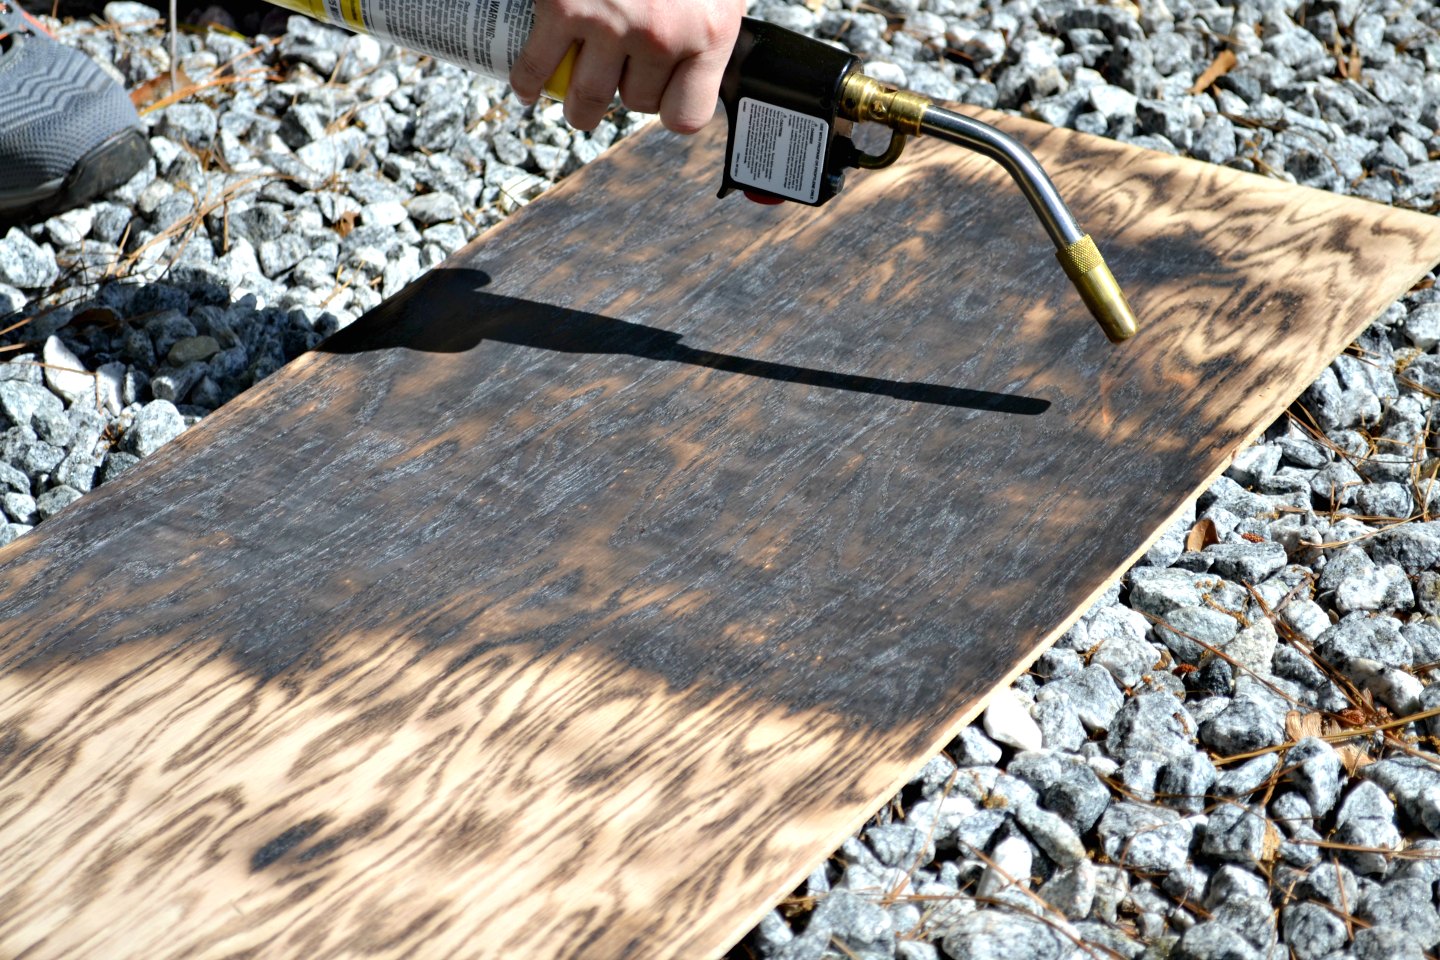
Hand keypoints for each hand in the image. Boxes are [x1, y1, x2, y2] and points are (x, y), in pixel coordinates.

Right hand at [510, 0, 743, 134]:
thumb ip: (708, 20)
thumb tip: (698, 60)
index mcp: (708, 32)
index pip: (687, 115)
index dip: (670, 107)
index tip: (661, 96)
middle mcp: (661, 36)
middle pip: (635, 103)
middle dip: (624, 93)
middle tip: (616, 79)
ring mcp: (610, 24)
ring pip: (587, 98)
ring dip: (579, 106)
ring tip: (576, 103)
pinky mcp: (563, 5)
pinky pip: (537, 67)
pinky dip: (527, 82)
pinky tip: (527, 86)